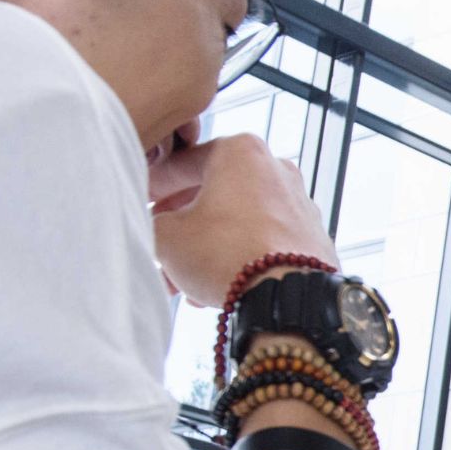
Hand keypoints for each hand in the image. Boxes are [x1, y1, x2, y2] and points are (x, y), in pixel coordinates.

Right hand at [149, 131, 340, 306]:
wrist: (286, 297)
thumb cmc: (227, 255)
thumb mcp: (167, 236)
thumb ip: (155, 222)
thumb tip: (159, 228)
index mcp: (241, 152)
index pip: (183, 164)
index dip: (155, 186)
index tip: (140, 200)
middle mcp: (276, 171)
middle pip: (213, 196)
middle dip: (180, 226)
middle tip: (157, 244)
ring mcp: (299, 205)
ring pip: (236, 223)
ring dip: (204, 249)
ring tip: (178, 281)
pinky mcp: (311, 238)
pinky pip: (261, 243)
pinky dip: (236, 259)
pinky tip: (211, 288)